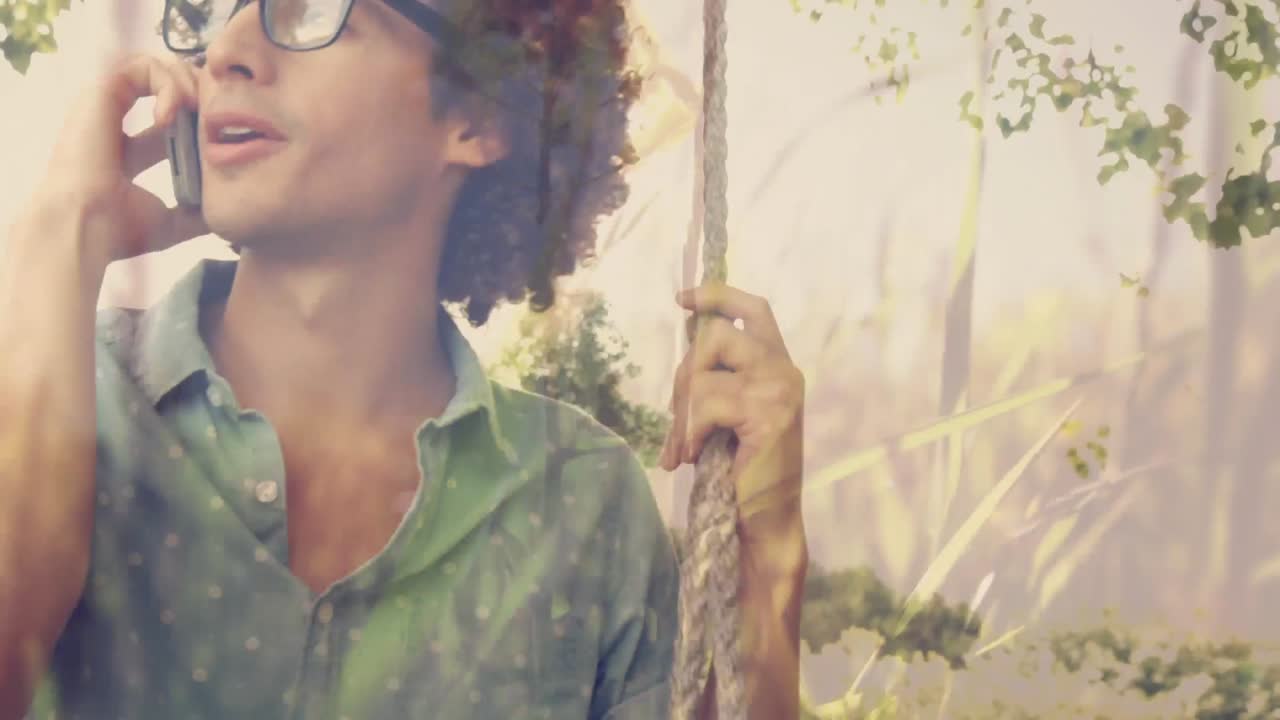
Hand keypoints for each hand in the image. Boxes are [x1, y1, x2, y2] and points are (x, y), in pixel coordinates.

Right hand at [33, 53, 206, 262]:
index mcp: (130, 153)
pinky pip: (144, 67)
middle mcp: (116, 125)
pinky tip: (174, 113)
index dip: (203, 120)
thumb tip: (224, 214)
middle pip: (167, 89)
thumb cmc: (119, 230)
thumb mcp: (172, 222)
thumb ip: (196, 214)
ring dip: (187, 84)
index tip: (222, 136)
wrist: (85, 225)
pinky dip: (169, 83)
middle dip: (200, 94)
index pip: (175, 122)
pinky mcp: (101, 92)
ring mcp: (106, 106)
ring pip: (157, 70)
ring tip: (199, 110)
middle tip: (219, 115)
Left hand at [660, 283, 804, 549]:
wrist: (765, 522)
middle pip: (715, 334)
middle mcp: (785, 370)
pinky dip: (691, 431)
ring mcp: (779, 389)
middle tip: (678, 423)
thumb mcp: (727, 416)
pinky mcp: (768, 413)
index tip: (683, 299)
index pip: (753, 309)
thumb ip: (714, 381)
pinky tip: (697, 456)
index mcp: (778, 367)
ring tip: (686, 448)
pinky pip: (706, 403)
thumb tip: (684, 352)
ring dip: (682, 414)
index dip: (717, 295)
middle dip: (682, 376)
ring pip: (703, 372)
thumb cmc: (742, 473)